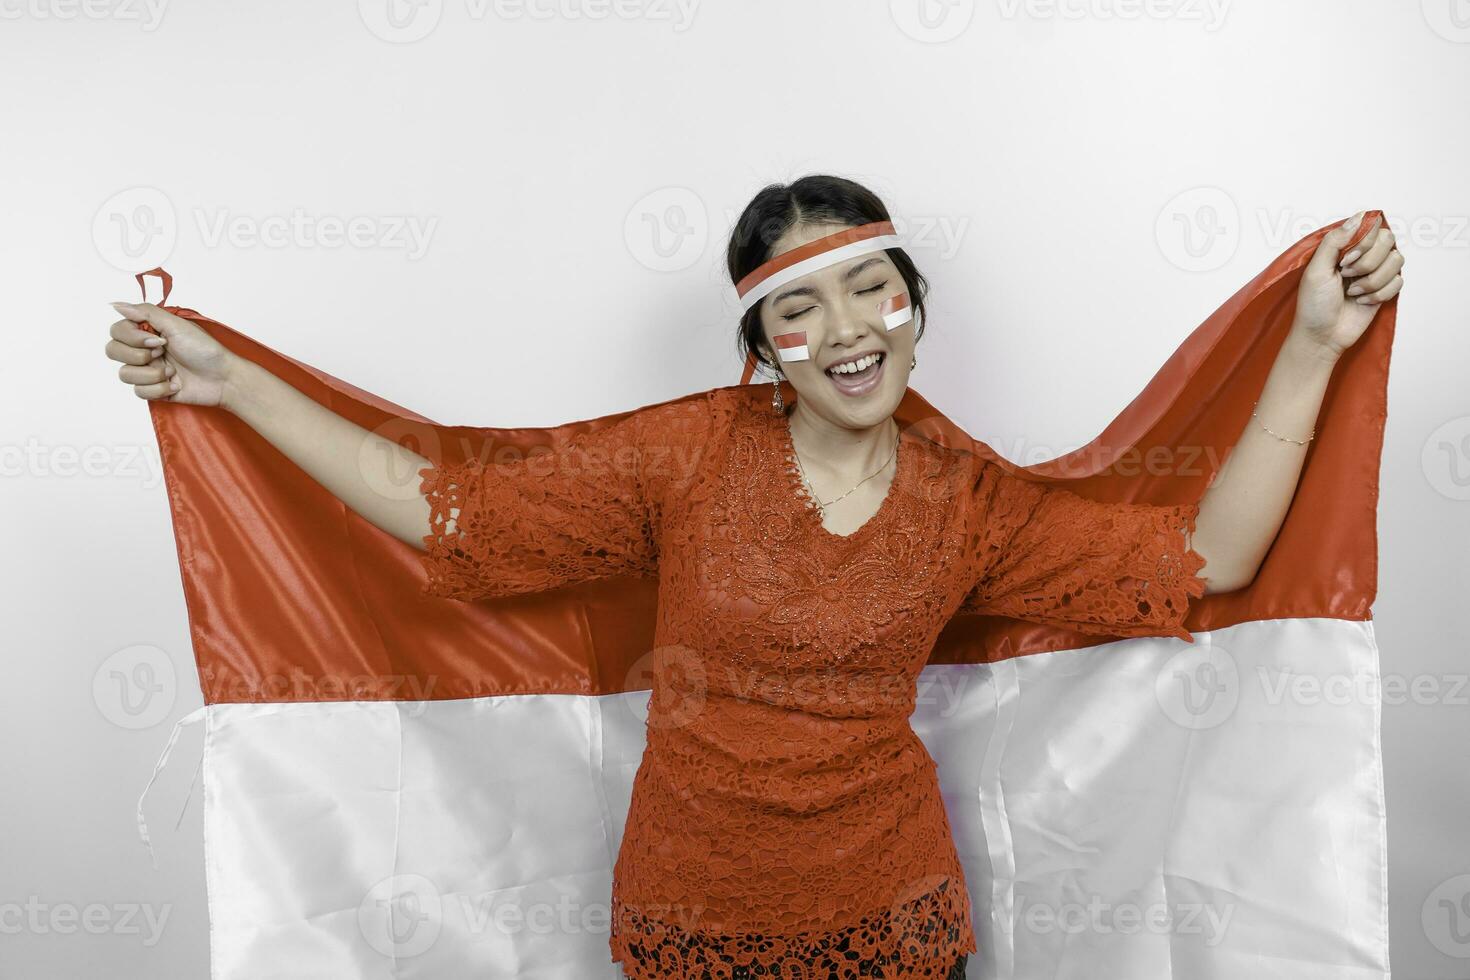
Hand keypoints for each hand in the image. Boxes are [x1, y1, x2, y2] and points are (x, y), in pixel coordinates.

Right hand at [106, 302, 234, 406]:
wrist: (223, 379)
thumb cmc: (205, 350)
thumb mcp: (177, 325)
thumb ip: (145, 312)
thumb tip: (116, 305)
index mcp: (147, 332)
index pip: (116, 331)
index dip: (132, 337)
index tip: (158, 340)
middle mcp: (143, 350)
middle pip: (112, 351)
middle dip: (139, 355)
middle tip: (163, 353)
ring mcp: (147, 371)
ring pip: (124, 374)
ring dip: (152, 374)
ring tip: (172, 372)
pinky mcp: (153, 390)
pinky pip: (138, 392)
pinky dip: (159, 389)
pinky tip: (175, 384)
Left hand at [1290, 210, 1404, 360]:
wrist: (1322, 335)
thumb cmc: (1314, 304)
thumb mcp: (1316, 269)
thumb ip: (1335, 241)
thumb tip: (1360, 217)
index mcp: (1346, 246)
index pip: (1372, 226)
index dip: (1363, 242)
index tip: (1343, 261)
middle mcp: (1364, 254)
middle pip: (1388, 240)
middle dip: (1367, 262)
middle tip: (1346, 276)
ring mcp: (1377, 271)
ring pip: (1397, 260)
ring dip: (1372, 281)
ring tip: (1352, 292)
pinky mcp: (1386, 289)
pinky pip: (1399, 281)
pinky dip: (1378, 294)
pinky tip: (1361, 301)